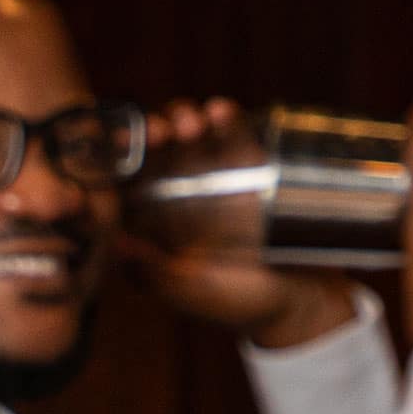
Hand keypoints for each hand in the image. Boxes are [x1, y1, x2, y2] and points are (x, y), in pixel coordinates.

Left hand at [124, 97, 356, 347]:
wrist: (299, 301)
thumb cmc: (236, 304)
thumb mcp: (189, 290)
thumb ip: (151, 270)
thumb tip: (113, 244)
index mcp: (154, 223)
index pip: (127, 182)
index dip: (120, 160)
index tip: (118, 145)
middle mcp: (180, 197)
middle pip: (159, 151)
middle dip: (157, 133)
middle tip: (161, 129)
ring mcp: (217, 180)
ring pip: (195, 138)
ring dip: (189, 121)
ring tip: (194, 119)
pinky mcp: (255, 170)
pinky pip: (237, 139)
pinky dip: (228, 122)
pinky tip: (220, 110)